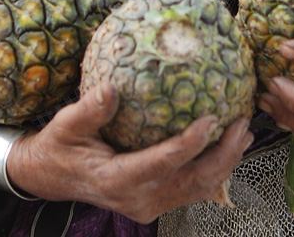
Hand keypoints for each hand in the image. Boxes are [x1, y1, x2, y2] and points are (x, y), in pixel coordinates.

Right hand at [6, 83, 252, 222]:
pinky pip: (190, 190)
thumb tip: (110, 88)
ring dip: (224, 163)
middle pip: (192, 181)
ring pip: (197, 189)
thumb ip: (89, 110)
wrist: (50, 177)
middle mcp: (137, 199)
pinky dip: (212, 171)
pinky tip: (224, 149)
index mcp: (116, 180)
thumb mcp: (66, 124)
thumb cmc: (58, 145)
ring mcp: (147, 205)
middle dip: (223, 155)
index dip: (190, 142)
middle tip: (243, 124)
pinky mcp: (153, 202)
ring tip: (243, 134)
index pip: (163, 163)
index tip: (213, 117)